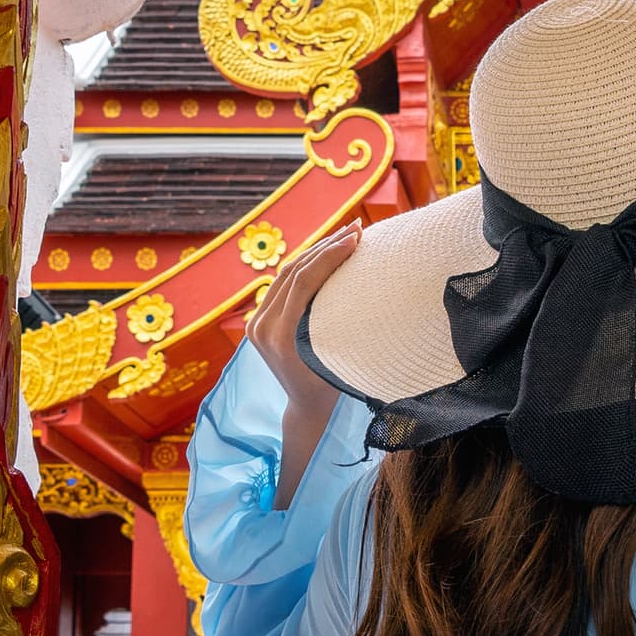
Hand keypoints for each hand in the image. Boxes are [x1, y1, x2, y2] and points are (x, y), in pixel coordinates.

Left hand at [252, 224, 359, 502]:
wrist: (306, 407)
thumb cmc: (335, 386)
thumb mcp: (345, 358)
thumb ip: (347, 328)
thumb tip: (379, 284)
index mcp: (280, 336)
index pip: (304, 281)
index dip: (330, 255)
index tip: (356, 238)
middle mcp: (261, 326)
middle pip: (293, 271)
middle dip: (326, 246)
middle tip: (355, 228)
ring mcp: (256, 323)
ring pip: (286, 274)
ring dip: (316, 250)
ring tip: (345, 234)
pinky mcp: (258, 320)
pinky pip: (282, 284)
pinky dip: (305, 266)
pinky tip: (327, 252)